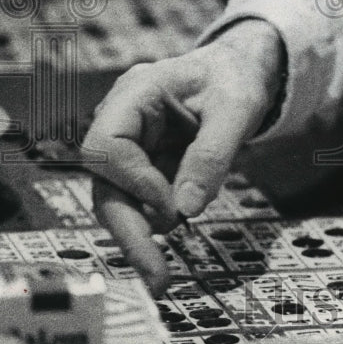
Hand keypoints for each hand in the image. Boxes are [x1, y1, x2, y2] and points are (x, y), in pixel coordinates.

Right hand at [83, 18, 284, 293]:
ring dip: (136, 235)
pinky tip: (169, 246)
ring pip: (115, 197)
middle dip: (127, 229)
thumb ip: (212, 154)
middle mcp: (121, 119)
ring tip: (160, 274)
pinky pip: (137, 198)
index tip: (173, 207)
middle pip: (104, 182)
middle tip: (155, 273)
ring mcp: (129, 142)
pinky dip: (151, 223)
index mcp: (136, 92)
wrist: (238, 70)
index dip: (134, 183)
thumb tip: (187, 209)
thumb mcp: (237, 108)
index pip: (108, 146)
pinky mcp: (142, 163)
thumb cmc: (235, 78)